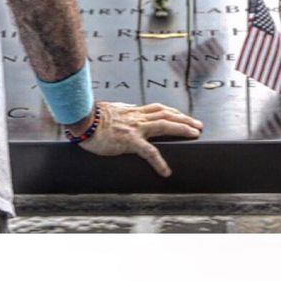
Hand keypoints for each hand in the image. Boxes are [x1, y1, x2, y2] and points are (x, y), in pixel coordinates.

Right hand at [72, 101, 202, 177]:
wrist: (82, 121)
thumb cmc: (90, 117)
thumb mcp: (110, 110)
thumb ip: (121, 111)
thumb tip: (126, 108)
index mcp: (132, 111)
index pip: (157, 109)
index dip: (172, 112)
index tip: (181, 115)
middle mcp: (137, 117)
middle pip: (166, 114)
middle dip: (184, 118)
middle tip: (198, 125)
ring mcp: (135, 128)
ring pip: (165, 125)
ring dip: (182, 128)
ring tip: (194, 134)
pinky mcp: (130, 141)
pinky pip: (149, 152)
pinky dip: (160, 162)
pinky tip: (166, 171)